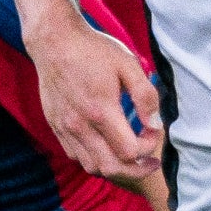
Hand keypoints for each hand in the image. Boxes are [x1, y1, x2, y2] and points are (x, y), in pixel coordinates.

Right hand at [28, 16, 164, 181]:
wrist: (54, 40)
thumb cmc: (93, 50)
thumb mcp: (128, 65)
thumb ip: (146, 96)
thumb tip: (156, 125)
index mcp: (101, 111)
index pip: (129, 151)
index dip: (147, 148)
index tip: (152, 132)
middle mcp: (80, 125)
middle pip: (111, 168)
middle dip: (136, 169)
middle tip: (150, 161)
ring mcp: (65, 128)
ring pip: (91, 166)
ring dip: (114, 166)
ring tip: (128, 156)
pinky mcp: (56, 126)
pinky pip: (75, 155)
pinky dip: (93, 158)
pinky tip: (105, 145)